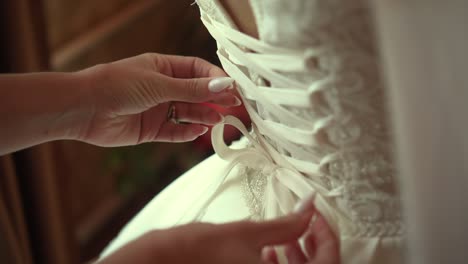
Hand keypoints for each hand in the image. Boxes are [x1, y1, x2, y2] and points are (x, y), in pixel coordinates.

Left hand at [74, 53, 240, 145]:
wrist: (84, 109)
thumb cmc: (118, 85)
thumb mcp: (159, 84)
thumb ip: (192, 89)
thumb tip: (224, 84)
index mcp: (163, 67)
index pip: (197, 70)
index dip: (216, 78)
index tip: (232, 88)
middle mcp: (162, 88)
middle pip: (196, 93)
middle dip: (214, 99)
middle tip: (233, 106)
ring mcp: (157, 109)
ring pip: (188, 113)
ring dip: (204, 117)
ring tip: (219, 121)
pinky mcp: (151, 129)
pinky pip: (175, 131)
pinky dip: (187, 132)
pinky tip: (198, 131)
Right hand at [98, 197, 339, 263]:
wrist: (162, 262)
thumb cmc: (198, 250)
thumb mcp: (249, 233)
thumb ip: (287, 223)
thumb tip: (310, 206)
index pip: (327, 262)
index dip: (327, 235)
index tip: (318, 215)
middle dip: (314, 244)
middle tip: (308, 220)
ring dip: (298, 256)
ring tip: (290, 232)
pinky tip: (270, 249)